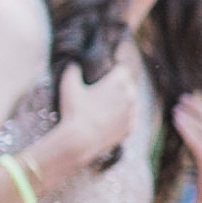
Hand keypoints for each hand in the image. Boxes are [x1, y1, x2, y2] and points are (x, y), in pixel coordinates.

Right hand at [35, 60, 138, 176]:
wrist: (80, 140)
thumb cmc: (74, 111)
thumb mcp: (68, 87)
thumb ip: (72, 70)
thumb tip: (74, 62)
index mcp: (117, 83)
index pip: (123, 69)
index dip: (115, 70)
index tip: (108, 73)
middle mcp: (130, 95)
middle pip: (128, 85)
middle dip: (119, 85)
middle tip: (105, 89)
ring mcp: (132, 112)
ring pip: (131, 102)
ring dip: (123, 101)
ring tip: (107, 105)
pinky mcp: (131, 127)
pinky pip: (129, 118)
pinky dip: (122, 117)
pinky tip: (110, 119)